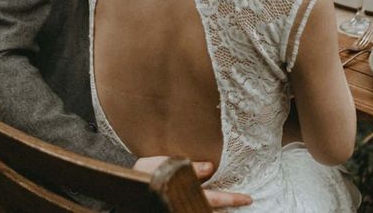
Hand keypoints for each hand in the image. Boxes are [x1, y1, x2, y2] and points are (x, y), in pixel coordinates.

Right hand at [134, 157, 251, 207]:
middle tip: (246, 199)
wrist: (124, 187)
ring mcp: (179, 205)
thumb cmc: (143, 174)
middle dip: (228, 203)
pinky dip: (206, 202)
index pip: (210, 198)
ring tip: (235, 198)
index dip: (229, 199)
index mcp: (180, 193)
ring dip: (218, 204)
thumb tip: (210, 167)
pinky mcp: (176, 204)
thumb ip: (187, 167)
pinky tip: (214, 199)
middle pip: (209, 208)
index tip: (247, 198)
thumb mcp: (161, 165)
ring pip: (201, 207)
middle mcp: (182, 203)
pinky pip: (194, 203)